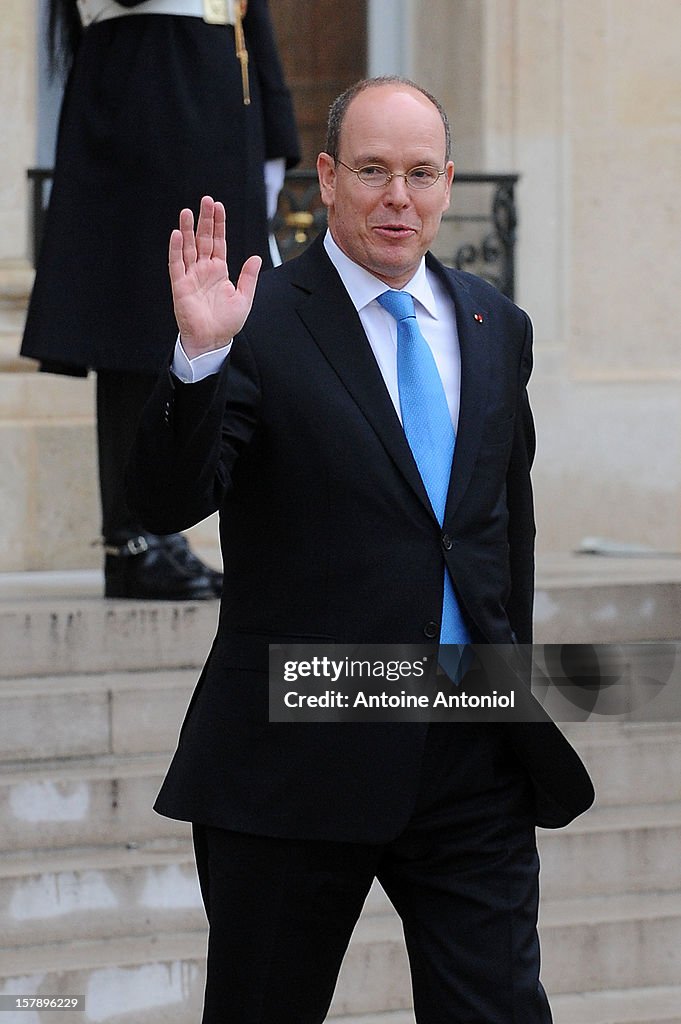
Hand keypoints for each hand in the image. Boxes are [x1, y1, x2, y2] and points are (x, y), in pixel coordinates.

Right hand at [168, 195, 261, 358]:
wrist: (212, 341)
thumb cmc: (226, 323)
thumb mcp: (244, 298)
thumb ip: (248, 277)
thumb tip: (256, 257)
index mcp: (219, 270)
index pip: (218, 241)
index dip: (218, 224)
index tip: (218, 206)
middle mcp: (204, 269)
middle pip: (203, 239)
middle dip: (204, 220)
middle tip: (206, 200)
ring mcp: (191, 275)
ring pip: (188, 247)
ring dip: (187, 229)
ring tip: (187, 211)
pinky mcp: (180, 285)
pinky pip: (176, 264)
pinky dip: (176, 249)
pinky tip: (177, 234)